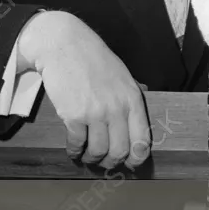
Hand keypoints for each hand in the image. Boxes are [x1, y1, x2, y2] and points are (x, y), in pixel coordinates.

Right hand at [16, 11, 150, 169]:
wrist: (66, 45)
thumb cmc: (94, 59)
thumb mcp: (123, 75)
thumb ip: (131, 97)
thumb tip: (138, 117)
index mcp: (133, 98)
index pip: (142, 138)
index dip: (137, 158)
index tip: (131, 164)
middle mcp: (117, 108)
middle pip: (120, 151)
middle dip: (111, 162)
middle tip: (104, 162)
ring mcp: (95, 112)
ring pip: (98, 152)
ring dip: (91, 159)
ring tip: (87, 156)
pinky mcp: (73, 115)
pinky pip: (76, 144)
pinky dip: (74, 151)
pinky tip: (73, 148)